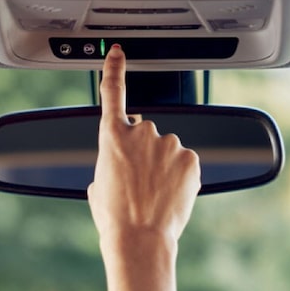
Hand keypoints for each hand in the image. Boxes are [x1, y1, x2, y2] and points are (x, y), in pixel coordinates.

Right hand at [88, 45, 200, 250]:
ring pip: (167, 150)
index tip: (118, 52)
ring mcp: (169, 144)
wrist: (139, 238)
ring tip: (154, 194)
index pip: (113, 92)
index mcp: (112, 136)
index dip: (115, 69)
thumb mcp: (98, 185)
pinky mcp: (191, 158)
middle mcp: (142, 133)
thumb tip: (120, 165)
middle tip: (138, 183)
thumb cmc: (114, 217)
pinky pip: (185, 163)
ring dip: (163, 166)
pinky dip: (181, 176)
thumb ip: (110, 162)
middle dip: (144, 152)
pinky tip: (171, 195)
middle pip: (145, 133)